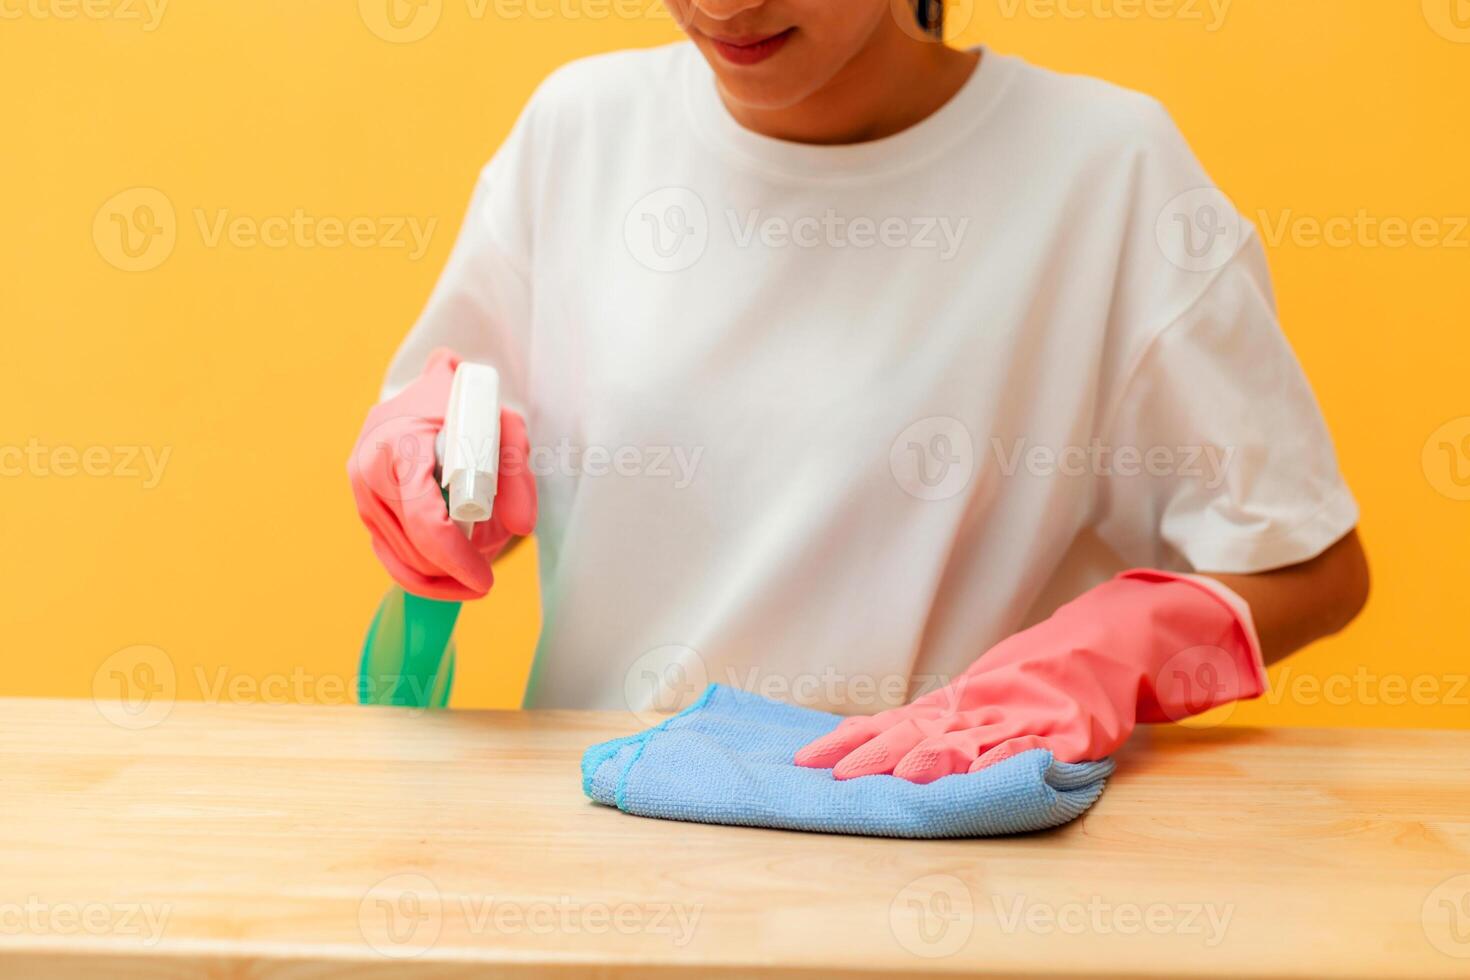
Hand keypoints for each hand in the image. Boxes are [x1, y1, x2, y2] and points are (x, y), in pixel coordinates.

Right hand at [348, 347, 536, 599]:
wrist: (423, 395)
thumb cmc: (465, 407)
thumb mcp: (503, 426)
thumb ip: (517, 473)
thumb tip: (522, 526)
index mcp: (401, 442)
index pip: (425, 518)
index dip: (456, 556)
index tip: (484, 580)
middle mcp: (370, 469)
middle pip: (414, 547)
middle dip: (453, 568)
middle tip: (487, 573)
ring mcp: (361, 493)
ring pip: (403, 559)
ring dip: (441, 573)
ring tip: (475, 566)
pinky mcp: (365, 511)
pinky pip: (391, 559)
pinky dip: (422, 578)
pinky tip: (452, 582)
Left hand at [793, 571, 1265, 782]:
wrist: (1116, 638)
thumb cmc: (1046, 674)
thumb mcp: (987, 693)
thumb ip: (945, 721)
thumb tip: (885, 742)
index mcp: (962, 702)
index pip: (894, 722)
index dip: (852, 740)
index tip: (807, 760)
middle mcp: (985, 707)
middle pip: (922, 734)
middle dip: (878, 756)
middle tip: (837, 776)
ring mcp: (1027, 715)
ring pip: (975, 741)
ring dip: (938, 760)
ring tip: (903, 777)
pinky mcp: (1072, 729)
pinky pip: (1040, 746)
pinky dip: (1015, 761)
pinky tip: (992, 774)